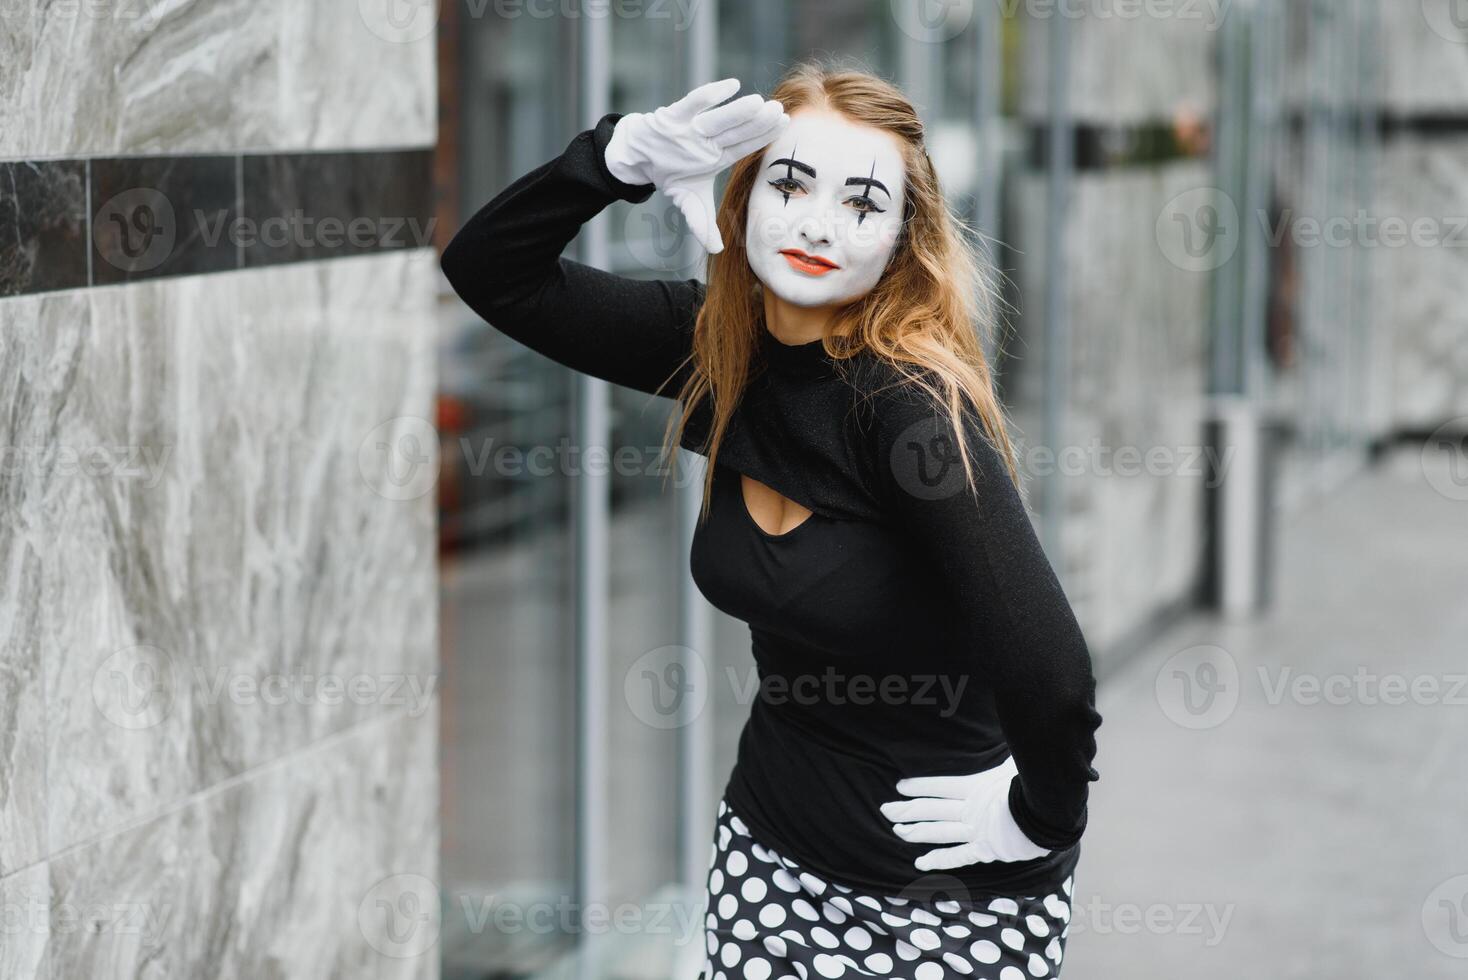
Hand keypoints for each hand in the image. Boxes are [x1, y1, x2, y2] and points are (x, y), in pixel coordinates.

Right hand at [603, 77, 789, 253]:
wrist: (639, 155)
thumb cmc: (669, 173)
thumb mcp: (687, 201)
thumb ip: (702, 224)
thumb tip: (717, 250)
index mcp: (717, 156)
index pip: (744, 146)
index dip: (763, 137)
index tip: (784, 125)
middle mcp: (708, 140)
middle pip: (736, 131)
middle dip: (757, 123)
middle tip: (779, 112)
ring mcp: (691, 128)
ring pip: (718, 119)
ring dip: (738, 112)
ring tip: (760, 103)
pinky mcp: (672, 117)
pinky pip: (692, 104)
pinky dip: (709, 95)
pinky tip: (731, 86)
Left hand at [879, 756, 1051, 869]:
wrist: (1054, 811)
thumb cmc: (1038, 782)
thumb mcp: (1017, 762)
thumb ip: (1005, 754)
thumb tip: (1008, 725)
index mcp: (977, 787)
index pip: (939, 786)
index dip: (919, 787)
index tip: (899, 787)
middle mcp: (971, 809)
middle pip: (932, 809)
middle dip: (907, 810)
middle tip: (885, 810)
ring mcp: (977, 830)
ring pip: (939, 832)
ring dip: (916, 832)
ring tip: (897, 831)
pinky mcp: (986, 849)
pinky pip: (958, 856)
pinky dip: (939, 859)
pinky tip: (920, 862)